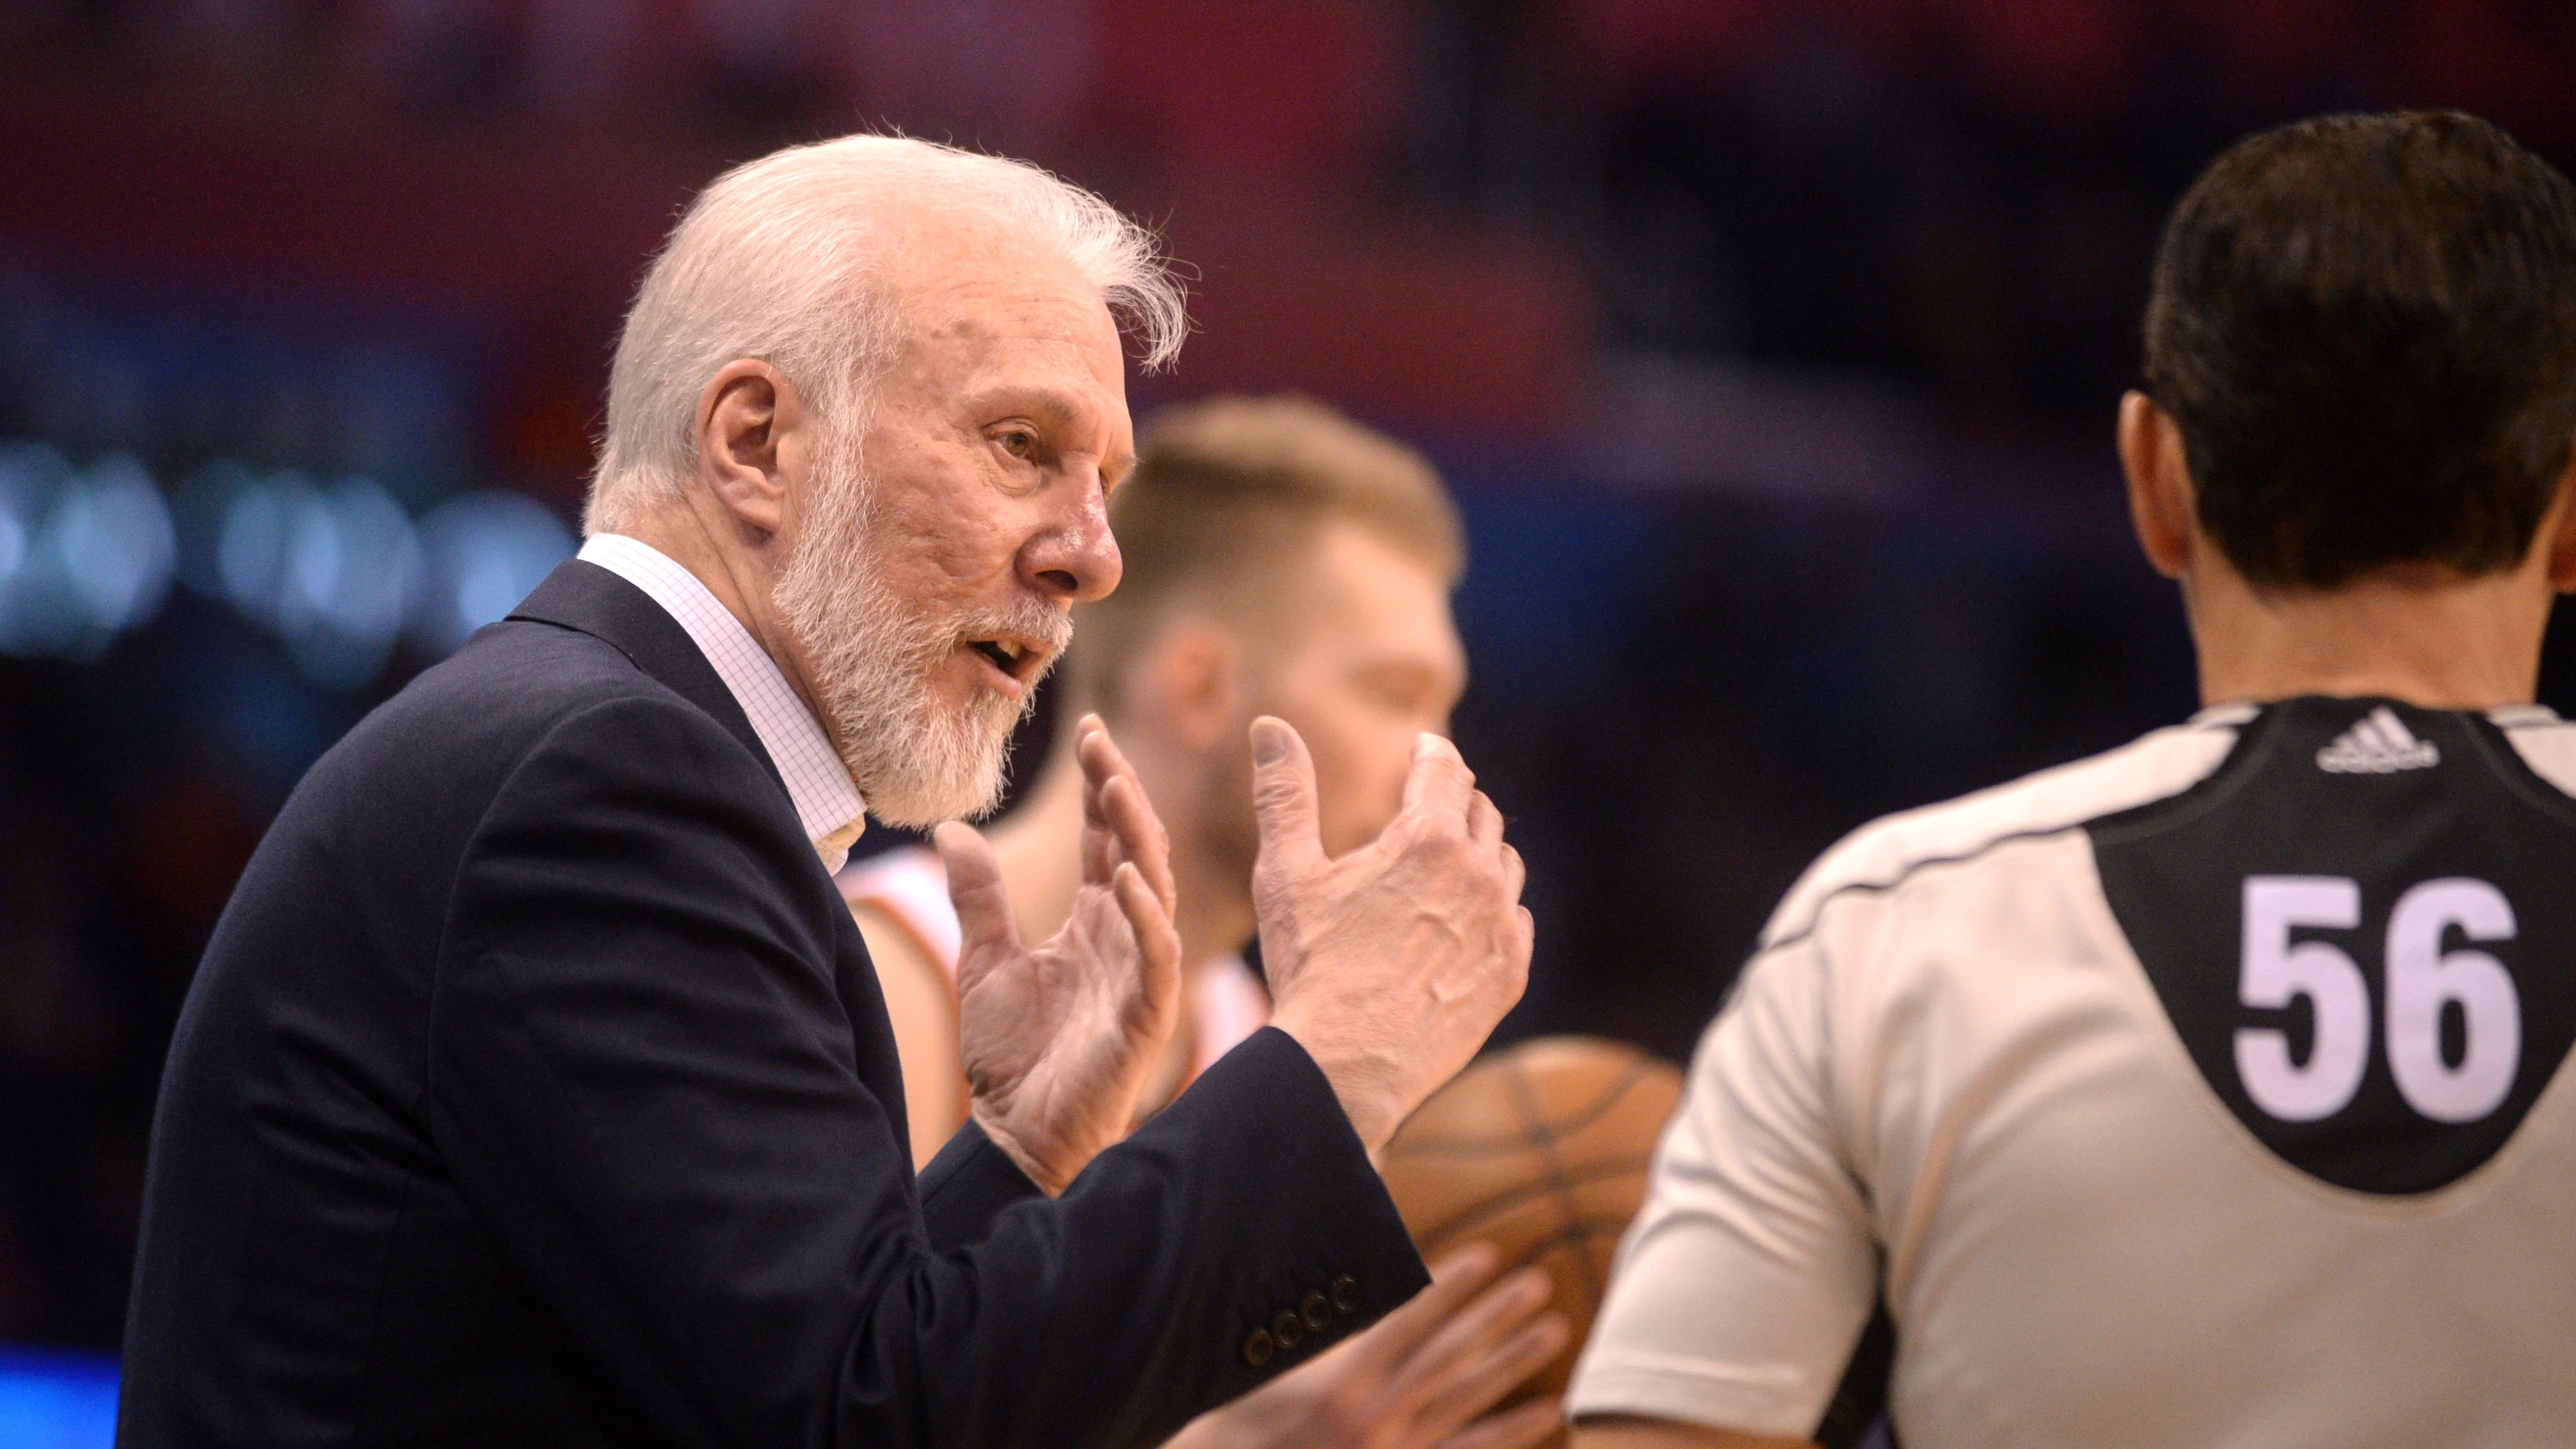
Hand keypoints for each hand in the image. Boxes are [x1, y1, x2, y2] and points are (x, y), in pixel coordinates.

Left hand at [940, 715, 1181, 1194]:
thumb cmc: (1012, 1058)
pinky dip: (1145, 914)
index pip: (1105, 839)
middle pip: (1135, 848)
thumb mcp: (984, 960)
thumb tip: (952, 830)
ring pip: (1153, 888)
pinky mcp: (1145, 1014)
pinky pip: (1155, 955)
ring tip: (1115, 786)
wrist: (1017, 1137)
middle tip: (1102, 742)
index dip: (1101, 786)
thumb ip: (977, 896)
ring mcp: (1140, 974)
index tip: (1091, 731)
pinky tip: (1123, 878)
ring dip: (1137, 836)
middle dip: (1122, 793)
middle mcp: (1127, 939)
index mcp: (1095, 924)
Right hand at [1164, 1244, 1569, 1448]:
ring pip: (1468, 1399)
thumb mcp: (1276, 1374)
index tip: (1486, 1254)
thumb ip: (1325, 1340)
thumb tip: (1360, 1295)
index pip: (1409, 1321)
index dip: (1450, 1287)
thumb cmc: (1246, 1427)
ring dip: (1513, 1363)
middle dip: (1495, 1317)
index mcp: (1343, 1382)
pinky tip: (1547, 1411)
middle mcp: (1379, 1415)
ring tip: (1555, 1331)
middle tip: (1538, 1283)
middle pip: (1450, 1356)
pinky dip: (1509, 1432)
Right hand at [1252, 719, 1532, 1152]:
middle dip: (1454, 801)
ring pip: (1504, 865)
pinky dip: (1494, 910)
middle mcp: (1478, 875)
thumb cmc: (1311, 967)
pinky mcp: (1511, 975)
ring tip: (1447, 864)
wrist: (1346, 1067)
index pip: (1446, 769)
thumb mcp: (1286, 872)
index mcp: (1428, 839)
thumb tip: (1269, 725)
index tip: (1421, 751)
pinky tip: (1465, 922)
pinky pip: (1517, 921)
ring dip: (1478, 854)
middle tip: (1430, 805)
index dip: (1430, 753)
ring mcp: (1501, 928)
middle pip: (1481, 812)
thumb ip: (1285, 792)